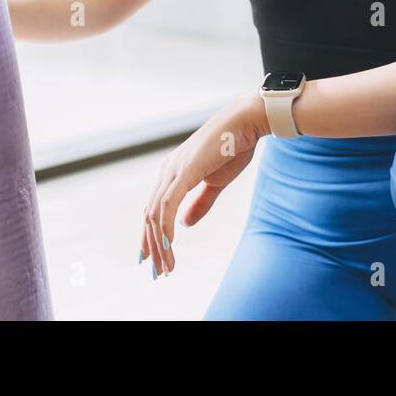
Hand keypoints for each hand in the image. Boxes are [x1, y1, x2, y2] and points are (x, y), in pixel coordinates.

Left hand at [140, 92, 269, 277]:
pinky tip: (169, 245)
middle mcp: (167, 172)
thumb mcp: (215, 183)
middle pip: (150, 215)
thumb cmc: (233, 148)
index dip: (151, 236)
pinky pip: (168, 204)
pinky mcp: (184, 171)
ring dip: (159, 243)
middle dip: (152, 246)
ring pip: (156, 214)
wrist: (246, 123)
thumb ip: (200, 203)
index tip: (152, 259)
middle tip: (157, 272)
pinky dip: (166, 227)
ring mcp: (173, 170)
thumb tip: (185, 224)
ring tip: (166, 266)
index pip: (154, 210)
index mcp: (173, 174)